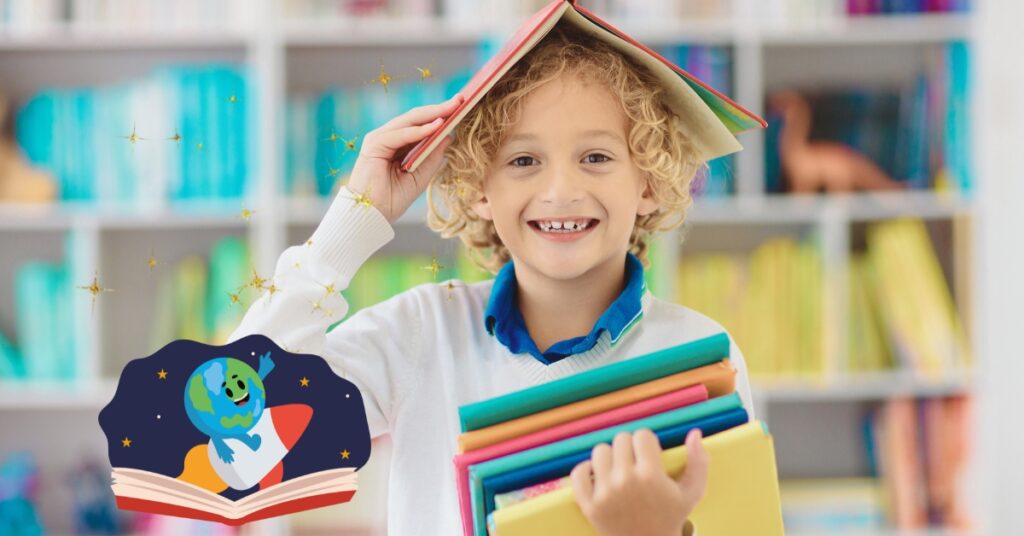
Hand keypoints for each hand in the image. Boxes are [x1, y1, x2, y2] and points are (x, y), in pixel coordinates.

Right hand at [345, 93, 463, 223]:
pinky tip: (435, 127)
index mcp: (397, 145)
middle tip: (460, 100)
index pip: (420, 124)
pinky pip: (400, 134)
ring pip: (409, 121)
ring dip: (432, 115)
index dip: (439, 115)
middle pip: (416, 118)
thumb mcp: (420, 176)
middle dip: (439, 110)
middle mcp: (388, 138)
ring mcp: (379, 139)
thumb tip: (449, 137)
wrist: (371, 216)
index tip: (460, 107)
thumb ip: (432, 156)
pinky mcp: (374, 144)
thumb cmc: (392, 199)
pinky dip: (418, 131)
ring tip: (452, 108)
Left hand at [570, 428, 709, 535]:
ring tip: (618, 468)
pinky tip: (597, 475)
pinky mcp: (588, 505)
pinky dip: (585, 470)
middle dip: (630, 448)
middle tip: (635, 462)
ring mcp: (604, 493)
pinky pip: (578, 473)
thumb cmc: (671, 518)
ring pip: (600, 451)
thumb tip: (695, 433)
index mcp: (650, 475)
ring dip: (609, 457)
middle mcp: (625, 481)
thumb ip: (699, 462)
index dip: (647, 442)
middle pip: (620, 439)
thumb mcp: (692, 493)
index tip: (650, 454)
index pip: (642, 435)